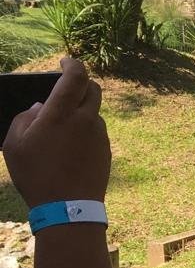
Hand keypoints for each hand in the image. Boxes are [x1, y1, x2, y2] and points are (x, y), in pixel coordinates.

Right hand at [4, 57, 110, 206]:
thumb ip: (25, 118)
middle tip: (68, 86)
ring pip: (95, 112)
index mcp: (62, 113)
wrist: (69, 207)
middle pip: (93, 89)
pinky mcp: (106, 149)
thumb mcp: (15, 144)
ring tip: (62, 125)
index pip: (76, 76)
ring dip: (82, 110)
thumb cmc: (36, 175)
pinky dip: (86, 129)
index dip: (72, 63)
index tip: (65, 61)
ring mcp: (100, 135)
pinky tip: (70, 144)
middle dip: (82, 82)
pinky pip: (96, 131)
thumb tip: (41, 106)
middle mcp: (86, 119)